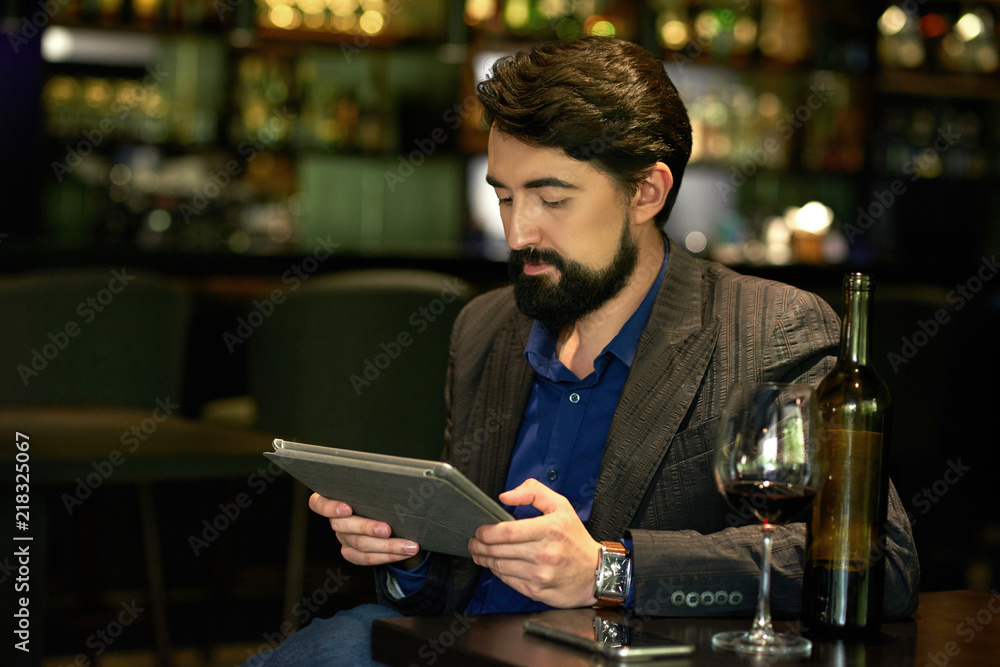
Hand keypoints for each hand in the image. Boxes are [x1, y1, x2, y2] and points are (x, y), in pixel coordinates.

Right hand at [309, 493, 421, 566]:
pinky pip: (367, 558)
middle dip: (367, 528)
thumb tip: (395, 480)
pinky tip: (405, 552)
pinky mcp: (352, 553)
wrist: (388, 510)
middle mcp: (336, 520)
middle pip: (344, 527)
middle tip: (388, 529)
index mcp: (333, 498)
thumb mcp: (375, 485)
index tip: (347, 508)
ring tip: (409, 545)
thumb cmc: (380, 493)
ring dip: (388, 546)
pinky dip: (389, 556)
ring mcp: (343, 538)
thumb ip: (375, 483)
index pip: (318, 503)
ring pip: (360, 545)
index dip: (330, 507)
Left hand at [468, 478, 599, 607]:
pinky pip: (509, 581)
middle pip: (499, 550)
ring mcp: (540, 575)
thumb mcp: (560, 505)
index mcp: (550, 529)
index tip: (479, 530)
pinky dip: (498, 573)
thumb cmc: (575, 538)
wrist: (596, 573)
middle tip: (474, 542)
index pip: (507, 532)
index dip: (486, 532)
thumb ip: (533, 492)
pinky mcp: (537, 592)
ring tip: (480, 553)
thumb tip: (505, 497)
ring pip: (500, 567)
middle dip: (480, 545)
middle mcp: (545, 553)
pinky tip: (496, 565)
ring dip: (485, 559)